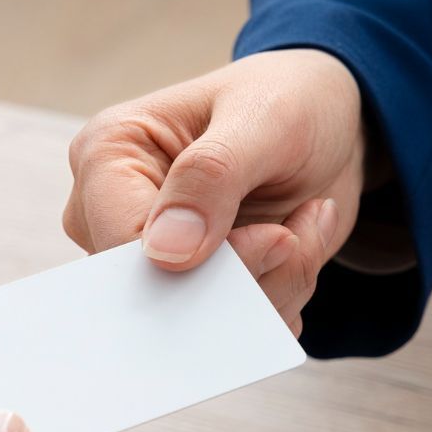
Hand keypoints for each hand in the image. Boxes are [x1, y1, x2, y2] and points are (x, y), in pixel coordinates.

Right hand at [64, 48, 363, 333]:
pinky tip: (295, 248)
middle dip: (247, 280)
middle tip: (298, 231)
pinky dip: (279, 300)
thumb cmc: (286, 101)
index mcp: (106, 155)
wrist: (326, 125)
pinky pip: (229, 330)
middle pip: (159, 296)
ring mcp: (146, 258)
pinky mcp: (186, 287)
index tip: (274, 239)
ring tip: (303, 226)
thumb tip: (166, 253)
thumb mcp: (264, 119)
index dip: (200, 265)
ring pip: (202, 322)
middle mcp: (110, 214)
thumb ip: (212, 176)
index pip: (120, 246)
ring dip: (274, 288)